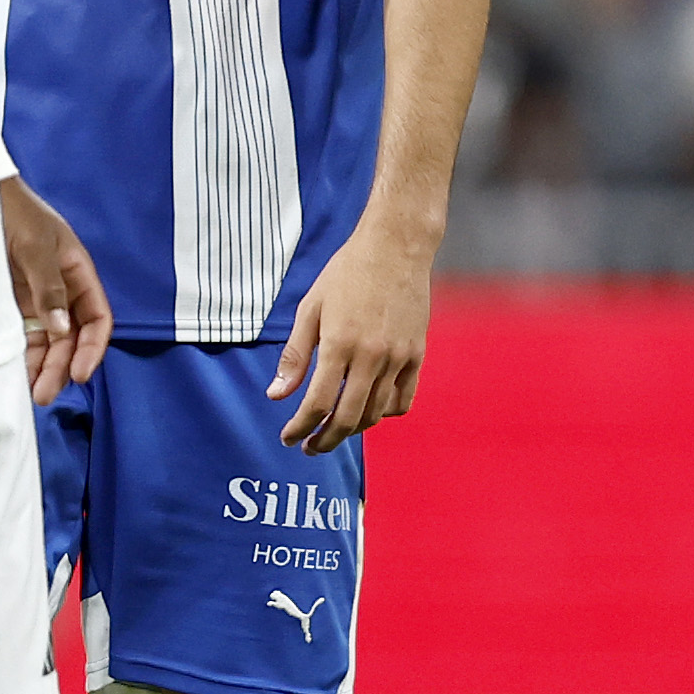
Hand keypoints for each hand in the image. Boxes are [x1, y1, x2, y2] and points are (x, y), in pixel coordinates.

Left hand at [0, 173, 110, 409]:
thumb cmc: (13, 211)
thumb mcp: (34, 246)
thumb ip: (49, 288)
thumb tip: (62, 330)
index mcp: (77, 273)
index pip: (97, 319)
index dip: (93, 348)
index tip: (79, 373)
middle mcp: (61, 290)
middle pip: (72, 339)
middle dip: (62, 368)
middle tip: (45, 394)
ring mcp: (36, 299)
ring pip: (48, 343)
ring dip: (44, 368)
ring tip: (32, 393)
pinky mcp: (11, 304)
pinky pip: (24, 337)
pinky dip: (24, 357)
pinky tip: (17, 375)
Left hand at [268, 215, 433, 453]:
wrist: (397, 246)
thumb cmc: (347, 272)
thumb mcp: (310, 308)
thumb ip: (295, 356)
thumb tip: (276, 395)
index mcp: (339, 344)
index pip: (317, 404)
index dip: (299, 427)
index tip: (287, 437)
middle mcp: (371, 356)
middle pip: (347, 418)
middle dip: (324, 440)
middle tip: (308, 447)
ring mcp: (398, 357)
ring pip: (376, 414)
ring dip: (352, 430)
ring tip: (334, 429)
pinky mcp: (417, 355)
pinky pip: (403, 400)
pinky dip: (385, 413)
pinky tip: (369, 410)